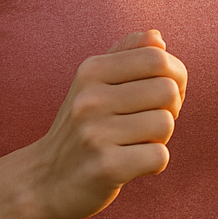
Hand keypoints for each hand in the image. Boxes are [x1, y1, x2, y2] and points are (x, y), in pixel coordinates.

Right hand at [27, 29, 187, 218]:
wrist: (44, 181)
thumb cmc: (81, 129)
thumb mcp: (93, 85)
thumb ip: (125, 55)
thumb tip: (157, 37)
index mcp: (91, 71)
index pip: (157, 57)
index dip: (173, 76)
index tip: (160, 96)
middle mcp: (90, 98)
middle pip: (167, 90)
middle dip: (170, 109)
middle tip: (148, 124)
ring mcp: (96, 133)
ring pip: (165, 124)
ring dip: (160, 138)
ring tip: (135, 144)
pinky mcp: (106, 167)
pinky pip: (159, 156)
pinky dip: (153, 163)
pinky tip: (131, 164)